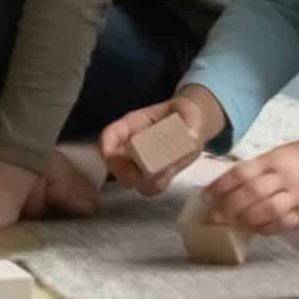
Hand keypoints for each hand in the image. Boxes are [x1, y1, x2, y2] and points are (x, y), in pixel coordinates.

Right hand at [97, 85, 225, 195]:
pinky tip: (170, 175)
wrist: (193, 125)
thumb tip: (190, 136)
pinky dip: (156, 186)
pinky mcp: (153, 175)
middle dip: (125, 172)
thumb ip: (190, 123)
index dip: (105, 146)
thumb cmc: (186, 113)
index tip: (110, 155)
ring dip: (142, 182)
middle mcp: (131, 145)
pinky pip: (147, 186)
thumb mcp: (189, 112)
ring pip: (128, 180)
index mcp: (132, 125)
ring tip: (165, 175)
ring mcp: (140, 162)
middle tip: (145, 174)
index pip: (109, 135)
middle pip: (114, 164)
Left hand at [203, 140, 298, 233]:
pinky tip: (254, 230)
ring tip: (231, 225)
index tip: (206, 196)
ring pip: (269, 210)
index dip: (221, 186)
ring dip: (246, 220)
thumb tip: (223, 188)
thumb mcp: (273, 155)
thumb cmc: (296, 158)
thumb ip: (252, 170)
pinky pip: (284, 223)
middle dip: (230, 206)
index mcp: (271, 160)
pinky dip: (267, 228)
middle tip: (214, 216)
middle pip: (253, 193)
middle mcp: (283, 177)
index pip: (242, 173)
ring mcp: (296, 195)